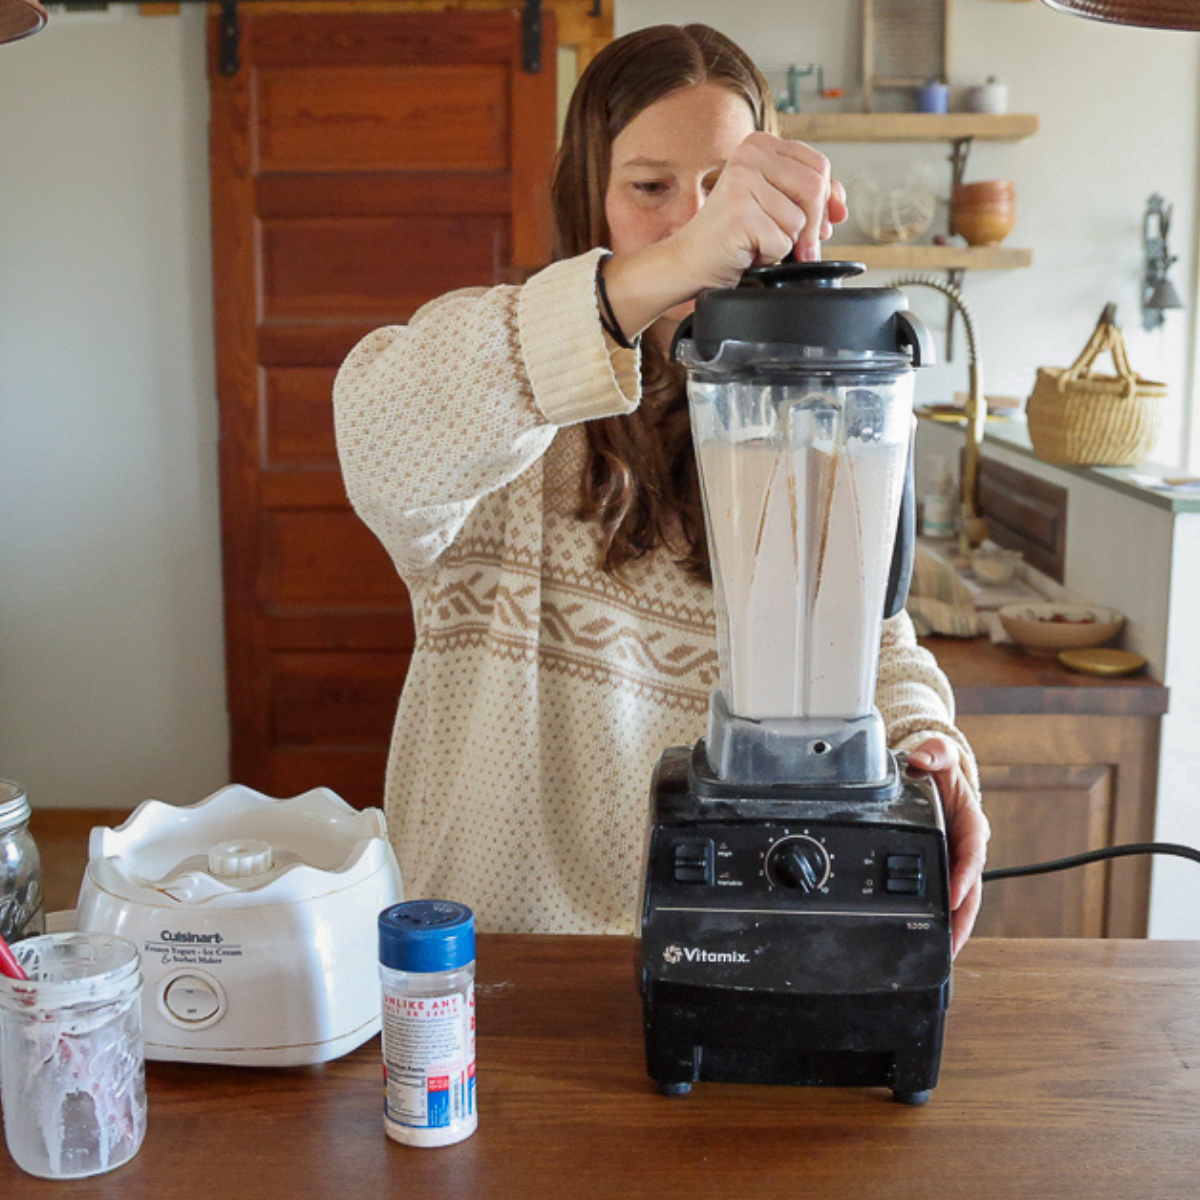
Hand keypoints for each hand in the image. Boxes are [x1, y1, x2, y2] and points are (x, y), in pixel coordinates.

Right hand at [667, 131, 848, 288]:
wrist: (691, 260)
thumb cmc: (732, 235)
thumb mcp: (775, 204)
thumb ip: (809, 196)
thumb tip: (840, 207)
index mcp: (759, 145)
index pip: (819, 165)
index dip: (826, 200)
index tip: (819, 225)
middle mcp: (749, 156)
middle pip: (815, 188)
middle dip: (812, 226)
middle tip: (796, 246)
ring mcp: (741, 183)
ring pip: (799, 220)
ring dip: (785, 243)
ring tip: (757, 241)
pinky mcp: (738, 214)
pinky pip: (782, 241)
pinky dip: (770, 256)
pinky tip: (749, 251)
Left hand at [905, 737, 989, 959]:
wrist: (935, 776)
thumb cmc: (941, 770)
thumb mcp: (939, 756)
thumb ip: (934, 753)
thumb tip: (922, 758)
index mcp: (971, 825)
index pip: (971, 854)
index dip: (965, 875)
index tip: (957, 894)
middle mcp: (966, 849)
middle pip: (969, 890)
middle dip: (963, 919)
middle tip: (953, 945)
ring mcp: (955, 864)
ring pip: (959, 902)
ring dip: (953, 928)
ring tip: (943, 955)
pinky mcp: (942, 871)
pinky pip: (942, 898)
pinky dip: (940, 920)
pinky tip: (930, 942)